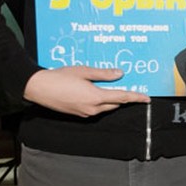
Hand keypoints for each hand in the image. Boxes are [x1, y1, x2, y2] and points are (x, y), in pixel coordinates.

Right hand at [24, 66, 149, 116]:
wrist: (39, 88)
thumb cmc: (60, 77)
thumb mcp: (84, 71)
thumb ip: (103, 74)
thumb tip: (119, 74)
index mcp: (96, 97)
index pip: (122, 98)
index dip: (136, 97)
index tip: (146, 98)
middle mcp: (93, 109)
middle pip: (114, 104)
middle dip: (121, 96)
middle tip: (124, 86)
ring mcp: (85, 113)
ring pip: (104, 107)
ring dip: (108, 99)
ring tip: (104, 86)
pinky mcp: (78, 114)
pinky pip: (94, 109)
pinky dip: (98, 102)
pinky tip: (92, 91)